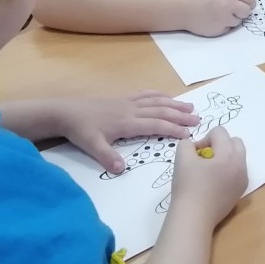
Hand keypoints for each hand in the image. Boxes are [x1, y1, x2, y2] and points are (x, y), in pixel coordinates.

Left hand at [59, 92, 200, 174]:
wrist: (66, 111)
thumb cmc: (80, 130)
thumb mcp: (91, 146)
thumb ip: (107, 157)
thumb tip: (121, 169)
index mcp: (127, 123)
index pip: (155, 125)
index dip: (173, 129)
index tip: (188, 134)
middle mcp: (132, 110)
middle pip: (161, 111)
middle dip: (180, 115)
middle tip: (198, 119)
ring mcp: (128, 102)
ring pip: (156, 101)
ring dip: (174, 104)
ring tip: (190, 106)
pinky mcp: (123, 98)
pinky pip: (145, 94)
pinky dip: (158, 94)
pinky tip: (166, 95)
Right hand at [170, 128, 248, 230]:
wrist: (194, 218)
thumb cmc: (188, 186)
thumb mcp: (182, 159)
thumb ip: (186, 144)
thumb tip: (195, 147)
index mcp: (229, 154)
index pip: (220, 132)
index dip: (204, 139)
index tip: (194, 155)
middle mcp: (241, 164)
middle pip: (234, 142)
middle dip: (219, 145)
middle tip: (204, 159)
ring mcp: (243, 179)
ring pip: (237, 157)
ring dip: (224, 157)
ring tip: (208, 171)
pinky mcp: (240, 191)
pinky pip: (237, 172)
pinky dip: (228, 171)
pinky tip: (213, 184)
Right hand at [178, 0, 255, 36]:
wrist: (180, 6)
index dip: (249, 1)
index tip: (249, 3)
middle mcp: (230, 6)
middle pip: (246, 11)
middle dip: (243, 10)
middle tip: (238, 10)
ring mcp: (225, 19)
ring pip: (237, 21)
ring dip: (232, 18)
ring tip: (220, 14)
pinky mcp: (218, 30)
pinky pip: (226, 28)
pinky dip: (223, 25)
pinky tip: (213, 19)